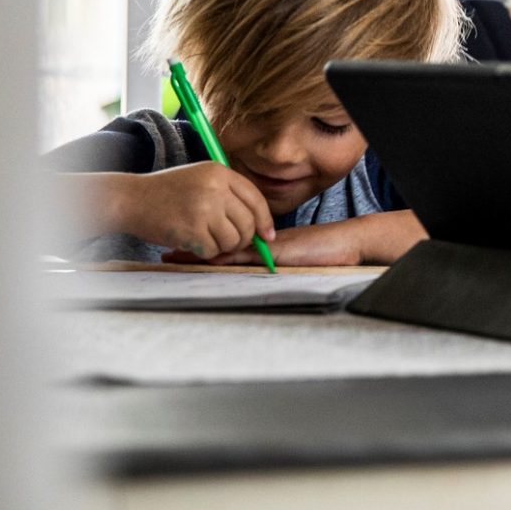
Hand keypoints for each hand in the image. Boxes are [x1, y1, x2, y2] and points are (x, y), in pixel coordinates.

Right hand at [117, 163, 273, 259]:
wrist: (130, 199)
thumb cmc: (165, 192)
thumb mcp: (200, 179)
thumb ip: (227, 194)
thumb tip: (258, 223)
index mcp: (220, 172)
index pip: (255, 199)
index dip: (264, 220)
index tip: (266, 235)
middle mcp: (215, 188)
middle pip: (248, 223)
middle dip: (243, 239)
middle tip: (229, 243)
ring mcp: (204, 208)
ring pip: (233, 239)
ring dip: (222, 247)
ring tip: (206, 240)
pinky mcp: (192, 229)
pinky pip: (212, 250)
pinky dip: (205, 252)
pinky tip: (192, 243)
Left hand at [168, 220, 347, 266]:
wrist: (345, 243)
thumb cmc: (322, 253)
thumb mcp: (289, 258)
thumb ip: (267, 260)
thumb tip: (243, 266)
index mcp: (259, 245)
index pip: (223, 244)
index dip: (199, 245)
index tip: (176, 249)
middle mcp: (257, 244)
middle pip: (217, 244)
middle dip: (191, 248)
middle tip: (165, 253)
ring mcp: (264, 248)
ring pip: (224, 249)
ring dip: (200, 252)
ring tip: (173, 256)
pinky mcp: (273, 253)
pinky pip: (244, 256)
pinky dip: (224, 258)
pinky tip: (207, 259)